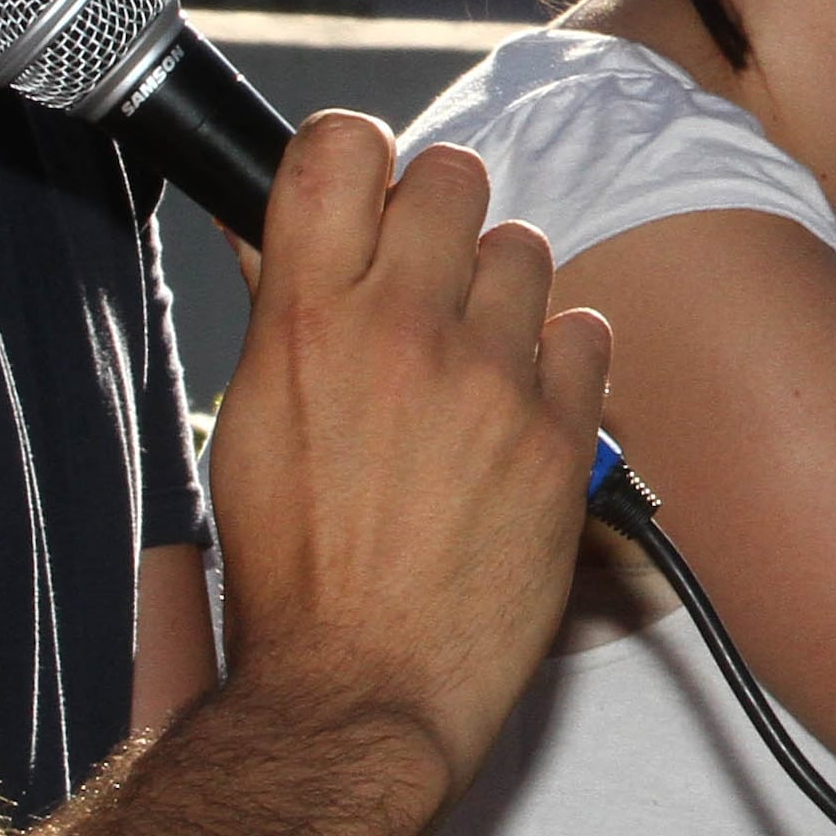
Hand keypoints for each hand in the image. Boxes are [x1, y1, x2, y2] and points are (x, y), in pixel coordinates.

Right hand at [201, 114, 609, 786]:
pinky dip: (559, 361)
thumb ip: (279, 307)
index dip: (358, 156)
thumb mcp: (249, 422)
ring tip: (472, 362)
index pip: (341, 145)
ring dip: (501, 291)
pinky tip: (522, 410)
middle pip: (452, 173)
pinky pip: (586, 330)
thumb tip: (279, 223)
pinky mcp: (561, 433)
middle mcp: (400, 330)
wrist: (361, 690)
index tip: (365, 192)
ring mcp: (490, 379)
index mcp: (305, 320)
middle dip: (438, 216)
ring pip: (525, 248)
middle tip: (425, 280)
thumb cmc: (294, 573)